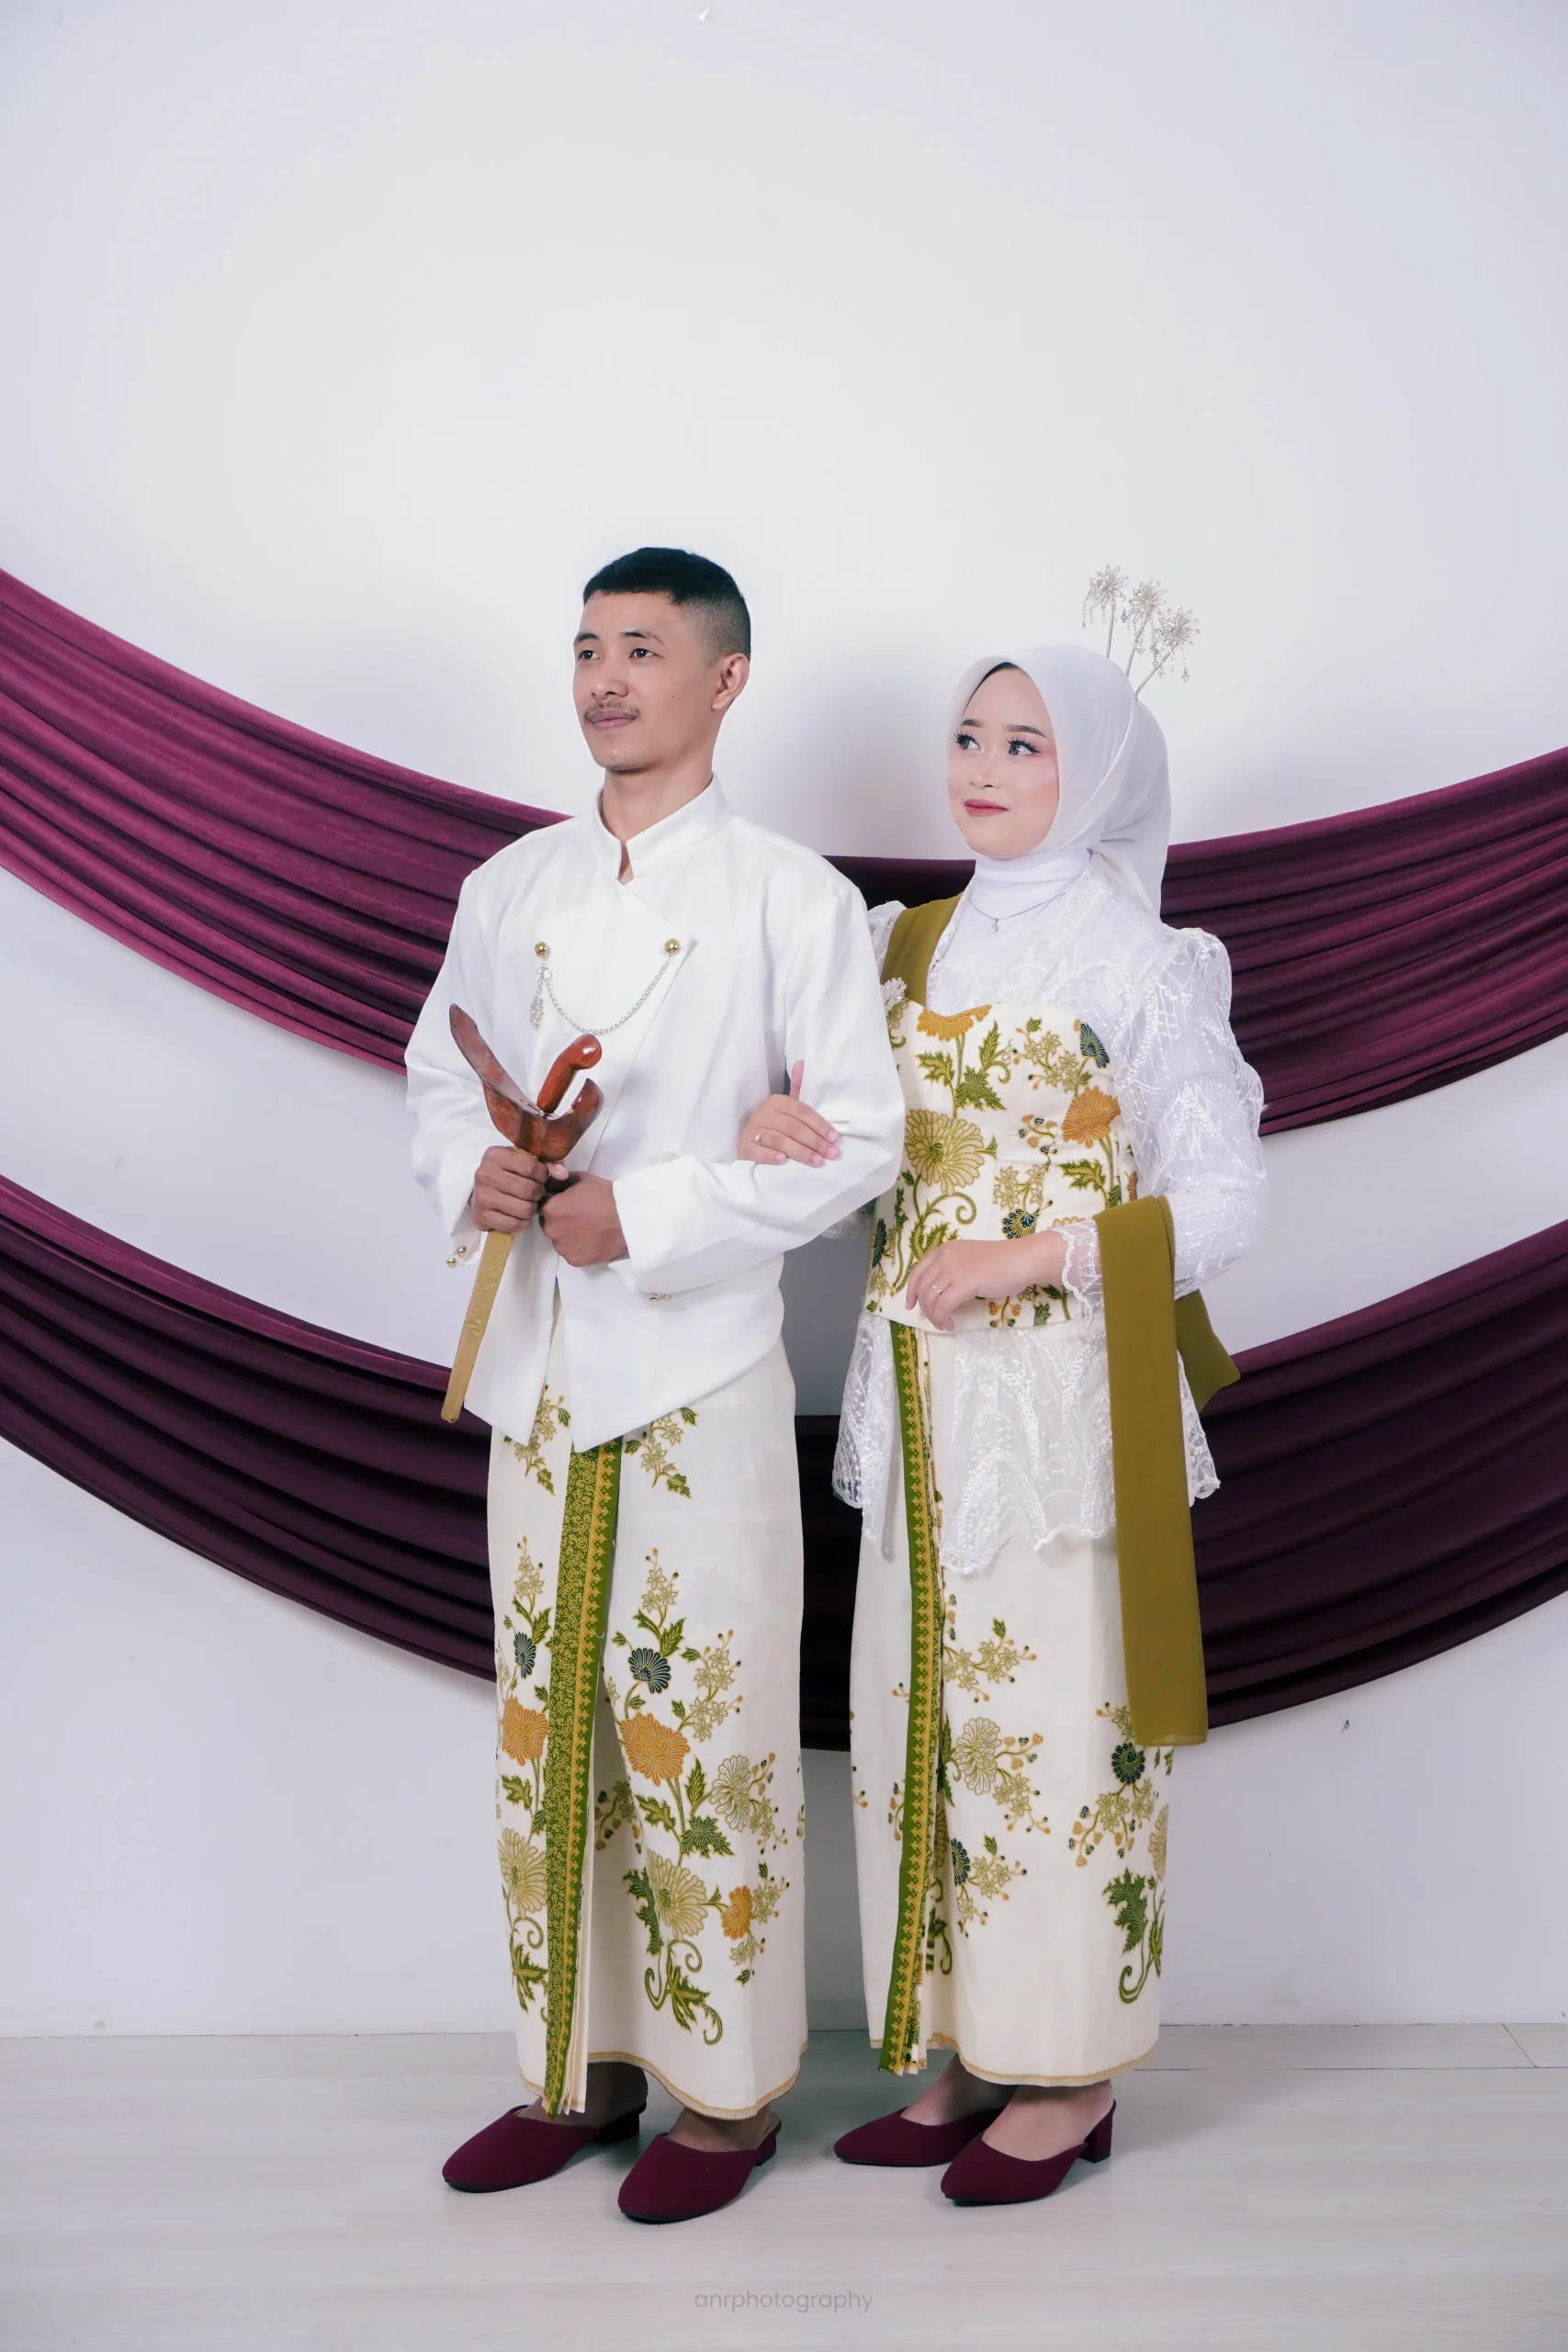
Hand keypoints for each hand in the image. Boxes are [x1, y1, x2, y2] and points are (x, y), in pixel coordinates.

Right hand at [471, 1145, 546, 1232]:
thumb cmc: (507, 1173)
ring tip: (528, 1204)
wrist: (479, 1191)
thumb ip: (547, 1162)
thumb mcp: (524, 1160)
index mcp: (496, 1155)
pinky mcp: (482, 1216)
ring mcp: (482, 1196)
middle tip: (536, 1194)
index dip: (543, 1175)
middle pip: (529, 1189)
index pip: (531, 1167)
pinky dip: (523, 1223)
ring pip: (524, 1209)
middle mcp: (485, 1174)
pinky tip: (521, 1217)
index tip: (540, 1178)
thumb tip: (562, 1175)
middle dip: (538, 1193)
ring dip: (531, 1209)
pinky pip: (514, 1224)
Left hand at [540, 1172, 628, 1266]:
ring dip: (569, 1236)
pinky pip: (571, 1253)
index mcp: (551, 1208)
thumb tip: (553, 1184)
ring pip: (560, 1240)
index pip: (545, 1205)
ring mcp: (562, 1247)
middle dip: (561, 1221)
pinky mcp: (574, 1260)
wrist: (628, 1220)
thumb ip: (562, 1181)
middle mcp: (551, 1230)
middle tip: (581, 1217)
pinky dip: (579, 1248)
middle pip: (550, 1225)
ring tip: (588, 1230)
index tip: (571, 1204)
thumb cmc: (606, 1197)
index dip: (557, 1204)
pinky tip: (592, 1240)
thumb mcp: (583, 1179)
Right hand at [737, 1060, 840, 1167]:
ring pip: (778, 1139)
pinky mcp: (744, 1147)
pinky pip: (757, 1151)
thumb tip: (802, 1062)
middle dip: (814, 1141)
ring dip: (799, 1151)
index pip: (802, 1112)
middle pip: (792, 1127)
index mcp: (777, 1101)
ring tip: (816, 1161)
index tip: (834, 1138)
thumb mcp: (787, 1108)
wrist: (748, 1141)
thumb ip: (798, 1088)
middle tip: (831, 1154)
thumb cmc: (774, 1125)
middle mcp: (764, 1113)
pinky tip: (783, 1160)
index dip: (819, 1124)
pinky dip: (770, 1155)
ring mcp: (752, 1130)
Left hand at [906, 1232, 1067, 1330]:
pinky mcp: (964, 1283)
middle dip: (925, 1307)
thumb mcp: (969, 1259)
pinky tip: (950, 1324)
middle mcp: (945, 1257)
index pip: (918, 1270)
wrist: (1021, 1259)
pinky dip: (942, 1318)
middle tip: (934, 1320)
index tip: (911, 1304)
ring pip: (931, 1298)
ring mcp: (954, 1269)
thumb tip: (942, 1292)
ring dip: (934, 1316)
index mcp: (945, 1250)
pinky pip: (944, 1306)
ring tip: (944, 1323)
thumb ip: (953, 1270)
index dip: (911, 1290)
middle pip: (922, 1287)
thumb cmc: (1002, 1261)